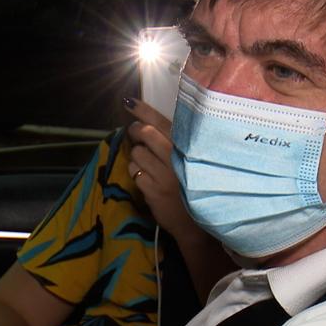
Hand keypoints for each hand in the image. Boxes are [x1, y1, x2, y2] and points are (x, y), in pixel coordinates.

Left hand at [123, 97, 197, 242]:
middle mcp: (176, 157)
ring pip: (136, 153)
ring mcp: (164, 174)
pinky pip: (134, 173)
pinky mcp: (153, 190)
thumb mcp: (192, 161)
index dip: (142, 110)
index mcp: (187, 146)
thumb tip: (149, 123)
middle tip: (136, 135)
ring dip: (136, 155)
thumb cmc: (195, 186)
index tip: (128, 102)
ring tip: (145, 162)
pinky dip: (136, 173)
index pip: (160, 122)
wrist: (197, 223)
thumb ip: (175, 142)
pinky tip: (145, 177)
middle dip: (135, 132)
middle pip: (144, 133)